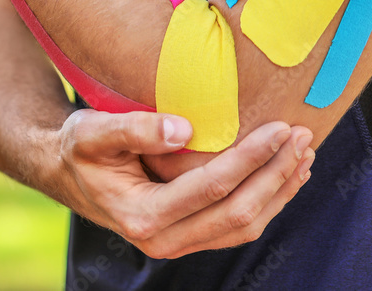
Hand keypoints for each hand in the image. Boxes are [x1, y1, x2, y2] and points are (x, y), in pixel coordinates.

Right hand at [50, 110, 314, 258]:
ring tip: (305, 153)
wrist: (67, 173)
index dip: (251, 158)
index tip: (280, 128)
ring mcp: (178, 243)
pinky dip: (268, 200)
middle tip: (304, 136)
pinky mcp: (189, 237)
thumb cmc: (79, 148)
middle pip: (238, 212)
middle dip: (276, 174)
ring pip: (245, 226)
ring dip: (280, 190)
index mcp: (142, 217)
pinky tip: (284, 174)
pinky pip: (238, 226)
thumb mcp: (93, 131)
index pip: (212, 188)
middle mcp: (163, 241)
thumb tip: (185, 129)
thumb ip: (135, 129)